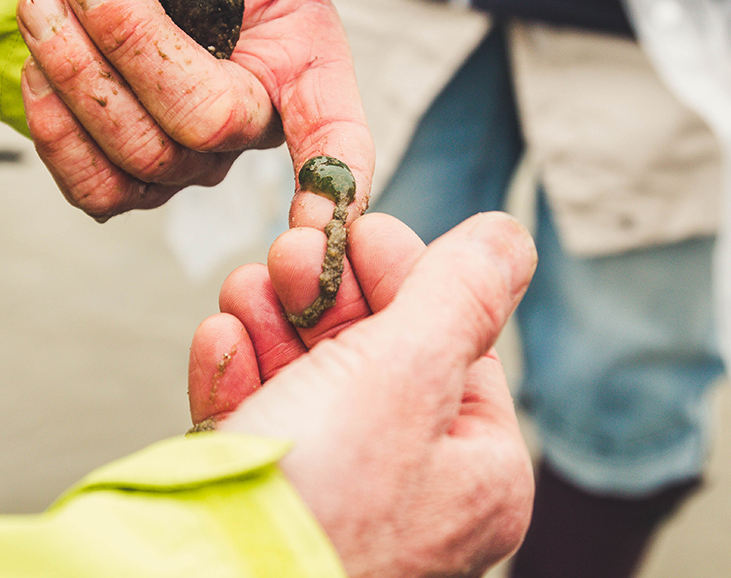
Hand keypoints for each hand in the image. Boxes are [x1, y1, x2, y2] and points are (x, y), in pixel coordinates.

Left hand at [16, 0, 489, 225]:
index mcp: (307, 77)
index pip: (339, 150)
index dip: (334, 195)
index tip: (318, 234)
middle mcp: (253, 132)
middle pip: (203, 129)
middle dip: (134, 43)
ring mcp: (187, 166)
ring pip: (137, 158)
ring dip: (78, 68)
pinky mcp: (123, 181)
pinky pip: (90, 187)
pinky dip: (54, 121)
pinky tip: (42, 59)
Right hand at [188, 212, 537, 577]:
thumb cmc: (321, 500)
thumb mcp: (407, 373)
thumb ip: (459, 294)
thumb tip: (510, 237)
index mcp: (475, 469)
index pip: (453, 341)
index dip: (404, 273)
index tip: (359, 228)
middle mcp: (411, 489)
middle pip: (376, 355)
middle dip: (324, 294)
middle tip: (288, 251)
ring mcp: (334, 497)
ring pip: (308, 381)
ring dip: (272, 322)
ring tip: (243, 287)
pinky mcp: (260, 501)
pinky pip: (257, 420)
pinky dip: (237, 372)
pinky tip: (220, 338)